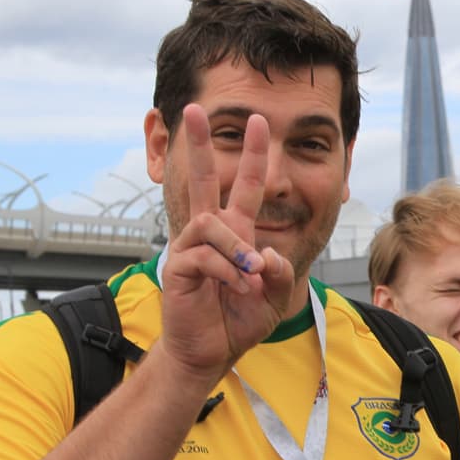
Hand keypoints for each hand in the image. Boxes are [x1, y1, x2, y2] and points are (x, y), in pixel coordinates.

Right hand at [159, 103, 294, 386]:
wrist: (212, 351)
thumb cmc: (238, 320)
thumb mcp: (274, 296)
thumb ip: (279, 273)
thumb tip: (266, 255)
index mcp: (235, 235)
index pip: (243, 188)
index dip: (251, 157)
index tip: (256, 122)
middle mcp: (210, 235)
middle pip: (203, 181)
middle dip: (201, 144)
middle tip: (195, 108)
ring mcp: (191, 248)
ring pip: (211, 223)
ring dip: (237, 249)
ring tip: (252, 276)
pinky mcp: (179, 268)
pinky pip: (203, 256)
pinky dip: (228, 272)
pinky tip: (240, 289)